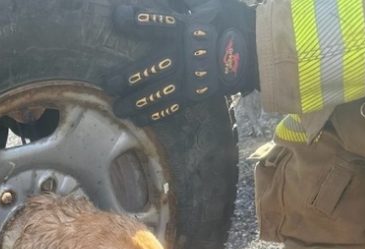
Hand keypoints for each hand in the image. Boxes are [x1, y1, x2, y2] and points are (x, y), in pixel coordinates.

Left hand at [106, 0, 256, 125]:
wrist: (256, 50)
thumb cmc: (231, 22)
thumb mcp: (209, 4)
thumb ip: (183, 3)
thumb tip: (163, 0)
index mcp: (187, 29)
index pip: (159, 23)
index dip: (138, 20)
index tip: (118, 16)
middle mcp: (184, 55)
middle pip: (151, 66)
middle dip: (127, 76)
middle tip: (108, 83)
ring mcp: (189, 77)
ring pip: (157, 92)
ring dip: (135, 102)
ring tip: (118, 109)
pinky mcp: (195, 94)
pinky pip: (172, 106)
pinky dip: (155, 115)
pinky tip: (138, 120)